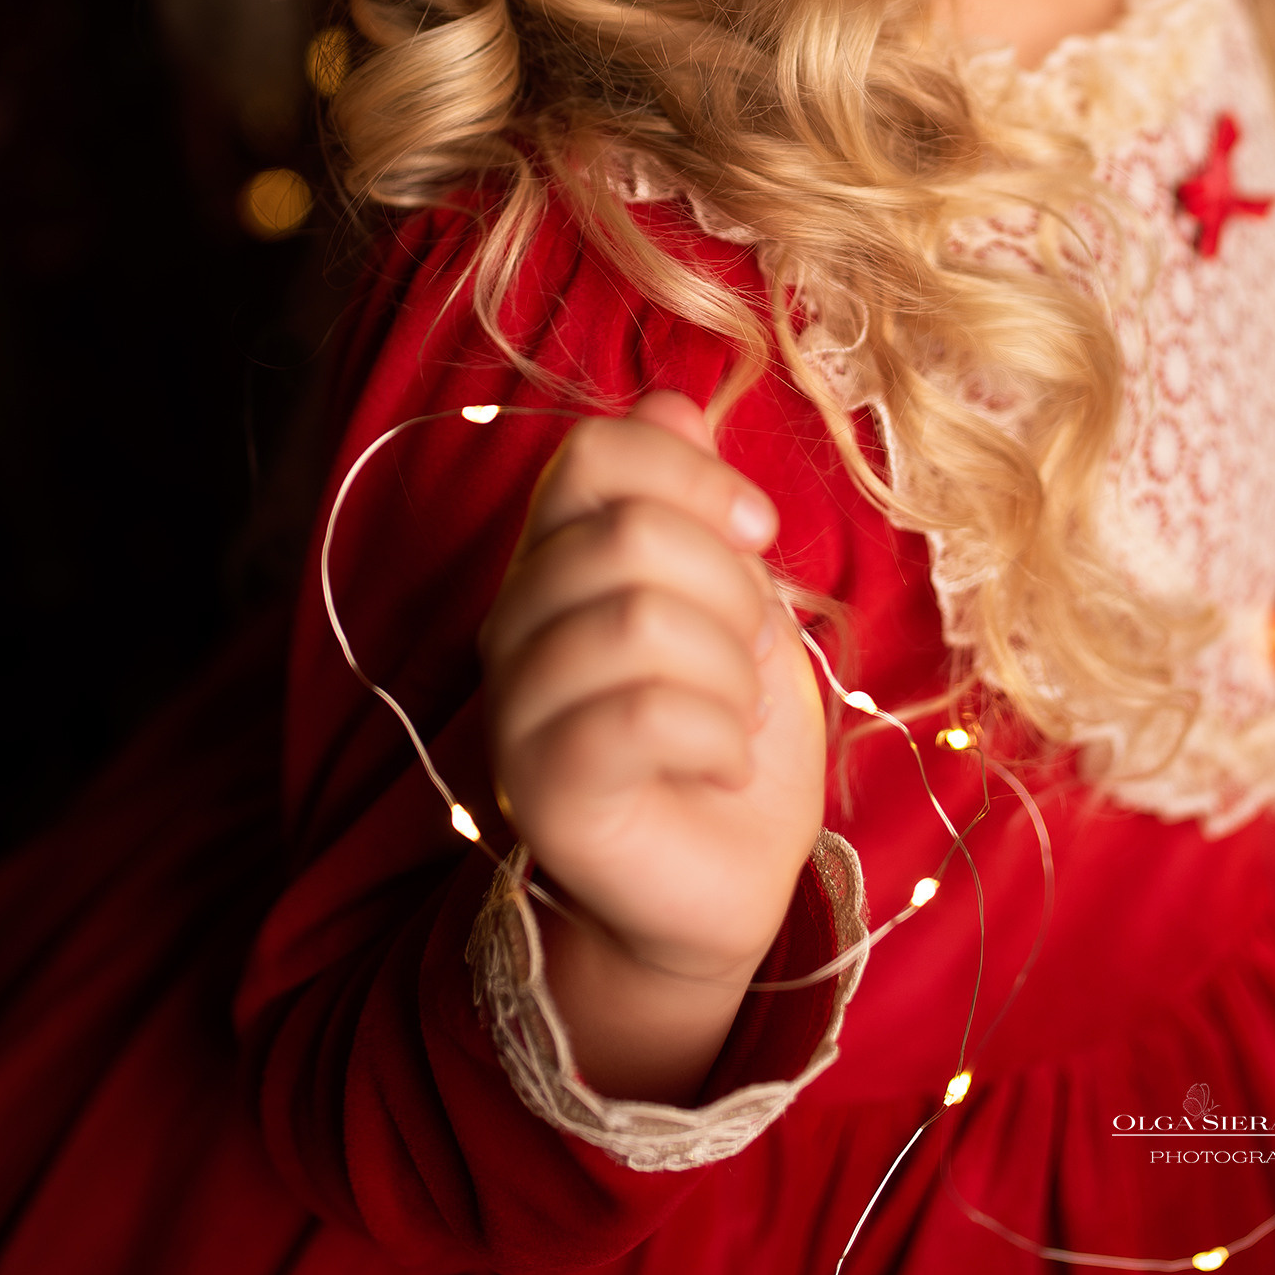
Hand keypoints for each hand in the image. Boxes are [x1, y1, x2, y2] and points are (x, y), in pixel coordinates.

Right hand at [479, 392, 825, 1096]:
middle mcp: (515, 619)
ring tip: (732, 718)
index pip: (596, 452)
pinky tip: (719, 762)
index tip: (758, 533)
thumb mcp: (734, 593)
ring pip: (638, 618)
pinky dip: (715, 734)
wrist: (726, 874)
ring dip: (729, 672)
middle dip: (732, 590)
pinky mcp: (541, 787)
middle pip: (626, 533)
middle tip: (747, 658)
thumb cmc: (727, 725)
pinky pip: (641, 713)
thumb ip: (693, 502)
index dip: (695, 476)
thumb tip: (673, 400)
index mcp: (557, 556)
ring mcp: (517, 705)